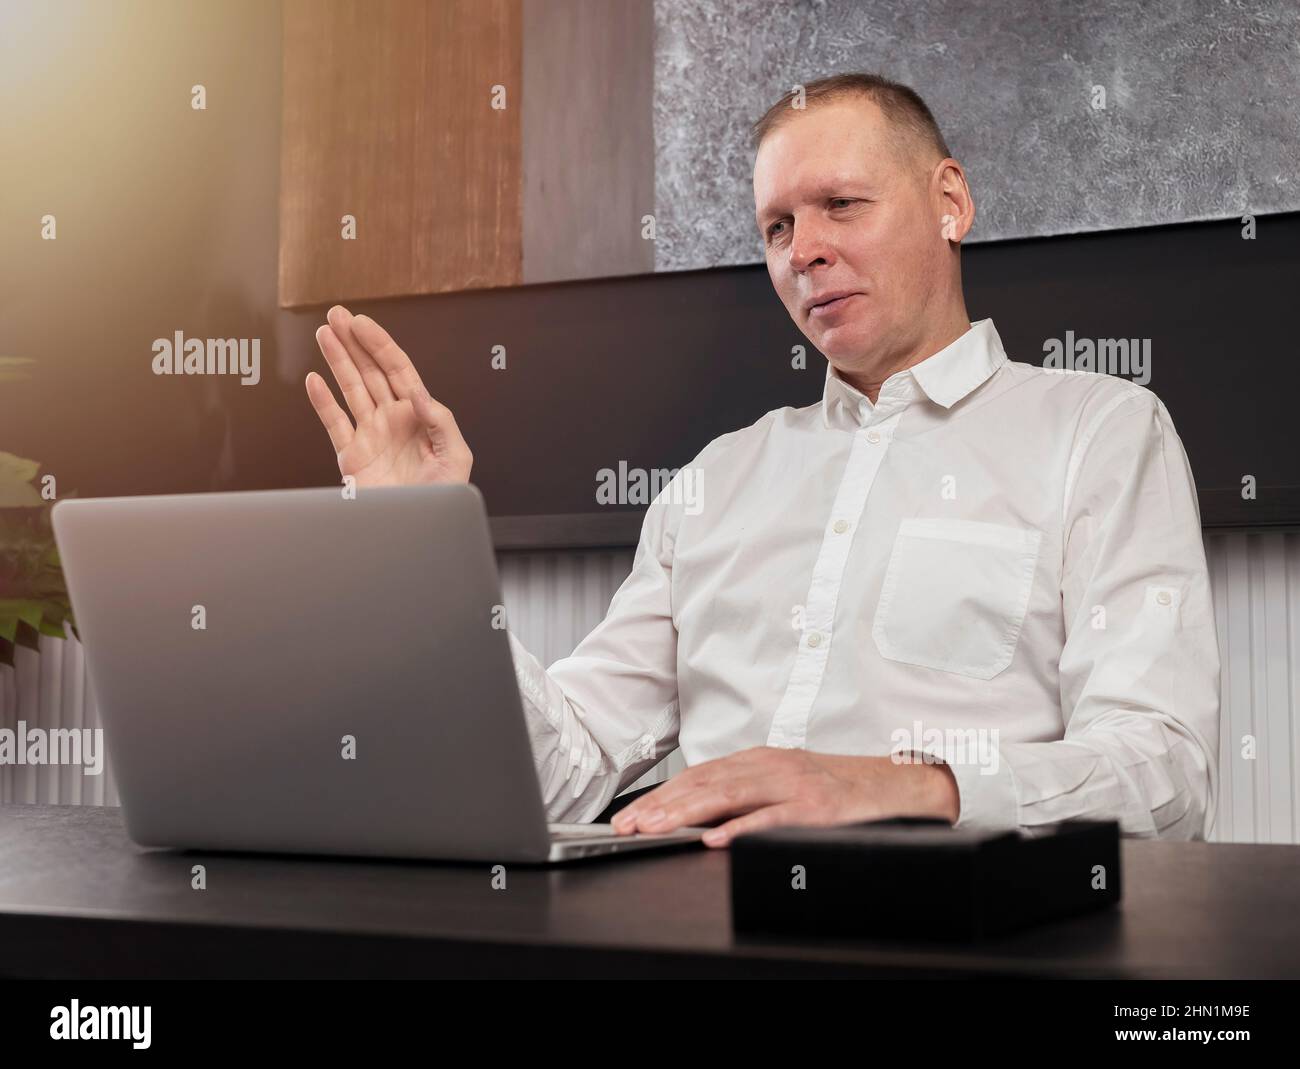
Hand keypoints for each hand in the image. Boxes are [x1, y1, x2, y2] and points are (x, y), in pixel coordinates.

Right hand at [305, 305, 473, 486]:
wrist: (417, 530)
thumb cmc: (442, 498)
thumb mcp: (456, 458)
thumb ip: (441, 422)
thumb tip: (419, 394)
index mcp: (419, 417)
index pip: (398, 371)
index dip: (380, 345)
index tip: (363, 324)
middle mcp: (392, 421)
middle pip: (370, 371)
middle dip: (354, 342)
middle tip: (337, 315)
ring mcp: (370, 435)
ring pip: (350, 388)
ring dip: (337, 360)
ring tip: (324, 333)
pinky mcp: (351, 456)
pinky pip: (334, 423)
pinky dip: (322, 402)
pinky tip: (314, 380)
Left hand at [610, 747, 959, 847]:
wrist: (893, 785)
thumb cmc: (836, 789)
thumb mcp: (784, 782)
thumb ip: (744, 794)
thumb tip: (696, 816)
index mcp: (759, 760)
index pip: (698, 777)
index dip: (660, 797)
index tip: (630, 817)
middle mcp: (771, 767)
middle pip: (705, 785)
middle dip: (661, 808)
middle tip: (629, 826)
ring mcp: (793, 786)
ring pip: (729, 796)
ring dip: (686, 815)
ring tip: (656, 829)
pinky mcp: (815, 808)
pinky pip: (773, 819)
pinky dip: (742, 828)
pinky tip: (715, 838)